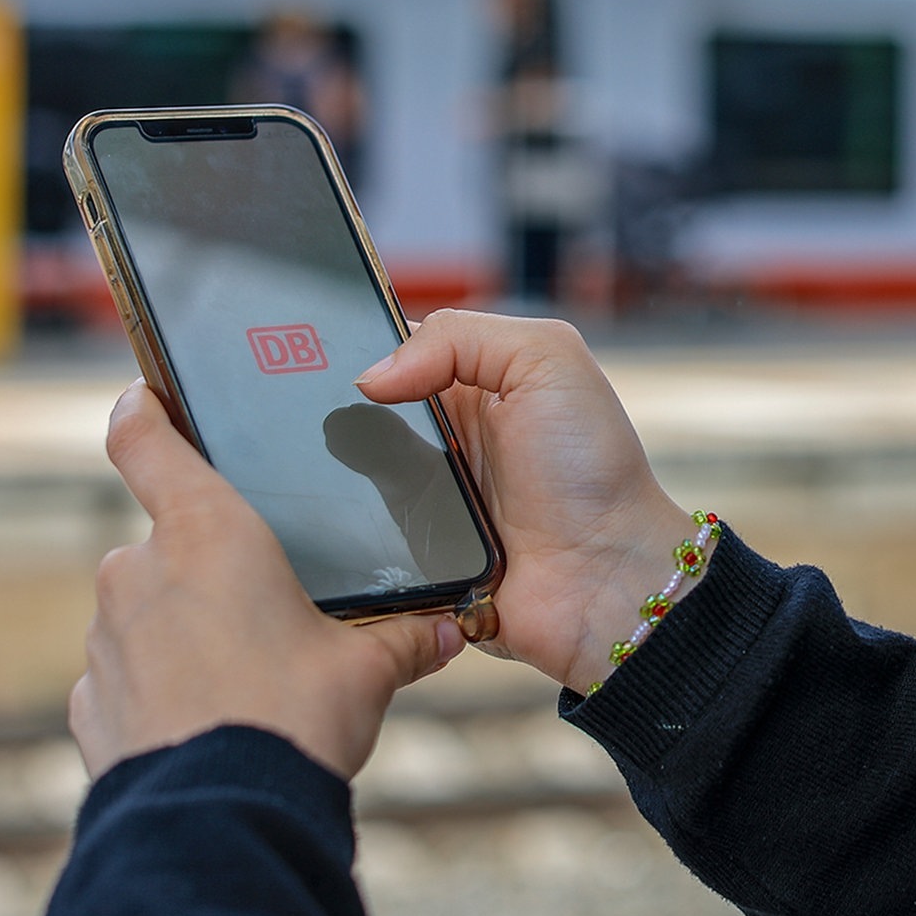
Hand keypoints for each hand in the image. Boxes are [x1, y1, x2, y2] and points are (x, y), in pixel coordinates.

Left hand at [70, 380, 466, 780]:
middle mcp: (139, 571)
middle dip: (209, 568)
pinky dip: (159, 688)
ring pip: (146, 611)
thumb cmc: (294, 721)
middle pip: (166, 540)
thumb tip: (450, 631)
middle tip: (265, 605)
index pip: (144, 438)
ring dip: (184, 630)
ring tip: (244, 678)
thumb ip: (404, 640)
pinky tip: (206, 721)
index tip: (146, 398)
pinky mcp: (89, 701)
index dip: (142, 409)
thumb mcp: (365, 671)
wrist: (223, 822)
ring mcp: (104, 638)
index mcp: (207, 533)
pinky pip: (127, 675)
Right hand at [355, 310, 701, 693]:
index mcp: (470, 385)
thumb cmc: (593, 469)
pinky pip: (356, 537)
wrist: (606, 577)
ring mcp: (421, 499)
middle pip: (355, 412)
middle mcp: (440, 439)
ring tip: (323, 464)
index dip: (356, 344)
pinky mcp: (409, 555)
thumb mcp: (547, 359)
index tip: (319, 347)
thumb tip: (372, 375)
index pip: (390, 350)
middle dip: (330, 406)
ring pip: (344, 474)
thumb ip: (459, 338)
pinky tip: (342, 517)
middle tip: (310, 405)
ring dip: (335, 469)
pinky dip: (348, 527)